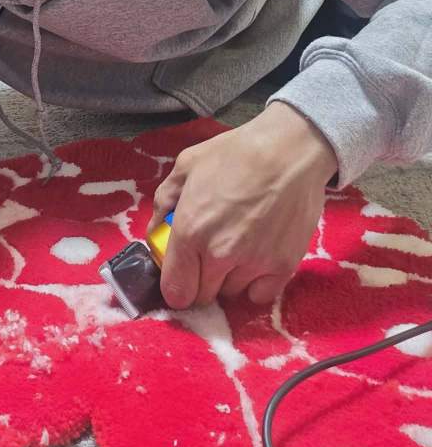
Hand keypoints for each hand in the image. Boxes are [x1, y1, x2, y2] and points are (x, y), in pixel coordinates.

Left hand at [148, 103, 337, 309]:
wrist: (289, 150)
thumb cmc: (236, 153)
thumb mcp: (187, 165)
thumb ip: (165, 201)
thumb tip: (156, 229)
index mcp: (191, 231)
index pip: (175, 290)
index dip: (175, 286)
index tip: (181, 275)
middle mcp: (219, 255)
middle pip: (203, 296)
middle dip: (200, 279)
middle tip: (208, 254)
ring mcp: (253, 264)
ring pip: (231, 293)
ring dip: (228, 278)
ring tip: (237, 247)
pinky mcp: (283, 267)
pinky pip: (260, 295)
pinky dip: (256, 284)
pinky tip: (256, 259)